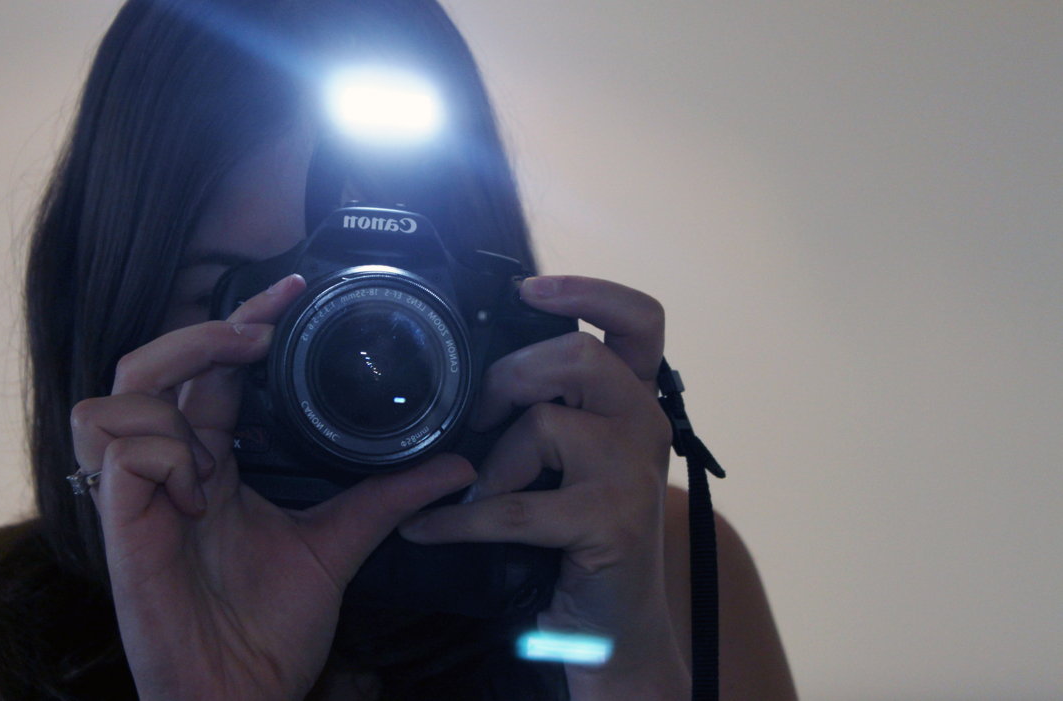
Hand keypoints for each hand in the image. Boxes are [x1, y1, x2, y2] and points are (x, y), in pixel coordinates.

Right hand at [70, 274, 474, 700]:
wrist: (241, 695)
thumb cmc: (271, 628)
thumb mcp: (339, 545)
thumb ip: (388, 498)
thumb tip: (454, 466)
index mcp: (215, 462)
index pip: (214, 370)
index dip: (244, 321)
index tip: (294, 291)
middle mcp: (173, 467)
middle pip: (155, 361)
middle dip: (207, 330)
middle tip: (262, 327)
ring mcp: (141, 493)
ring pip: (117, 392)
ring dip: (172, 388)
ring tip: (218, 428)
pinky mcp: (122, 523)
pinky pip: (120, 450)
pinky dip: (161, 451)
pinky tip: (199, 488)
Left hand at [399, 276, 688, 698]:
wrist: (611, 625)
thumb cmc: (577, 533)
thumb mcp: (569, 459)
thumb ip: (546, 408)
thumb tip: (471, 378)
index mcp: (634, 400)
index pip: (639, 320)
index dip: (588, 290)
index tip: (530, 289)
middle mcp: (645, 424)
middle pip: (579, 355)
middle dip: (509, 377)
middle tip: (479, 416)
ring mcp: (635, 472)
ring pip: (546, 424)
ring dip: (492, 463)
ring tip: (475, 494)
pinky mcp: (613, 521)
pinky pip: (516, 505)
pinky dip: (461, 520)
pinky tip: (430, 529)